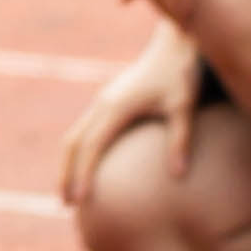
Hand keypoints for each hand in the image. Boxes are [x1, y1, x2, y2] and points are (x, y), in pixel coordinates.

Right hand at [59, 23, 202, 205]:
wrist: (175, 45)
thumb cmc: (181, 75)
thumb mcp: (184, 107)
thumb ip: (179, 140)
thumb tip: (178, 175)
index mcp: (116, 106)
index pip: (92, 145)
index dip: (83, 173)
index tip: (80, 199)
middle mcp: (104, 104)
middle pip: (73, 142)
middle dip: (66, 173)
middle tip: (66, 204)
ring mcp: (104, 102)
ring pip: (75, 135)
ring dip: (69, 163)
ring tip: (71, 193)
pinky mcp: (109, 102)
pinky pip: (86, 130)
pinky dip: (80, 152)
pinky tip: (89, 169)